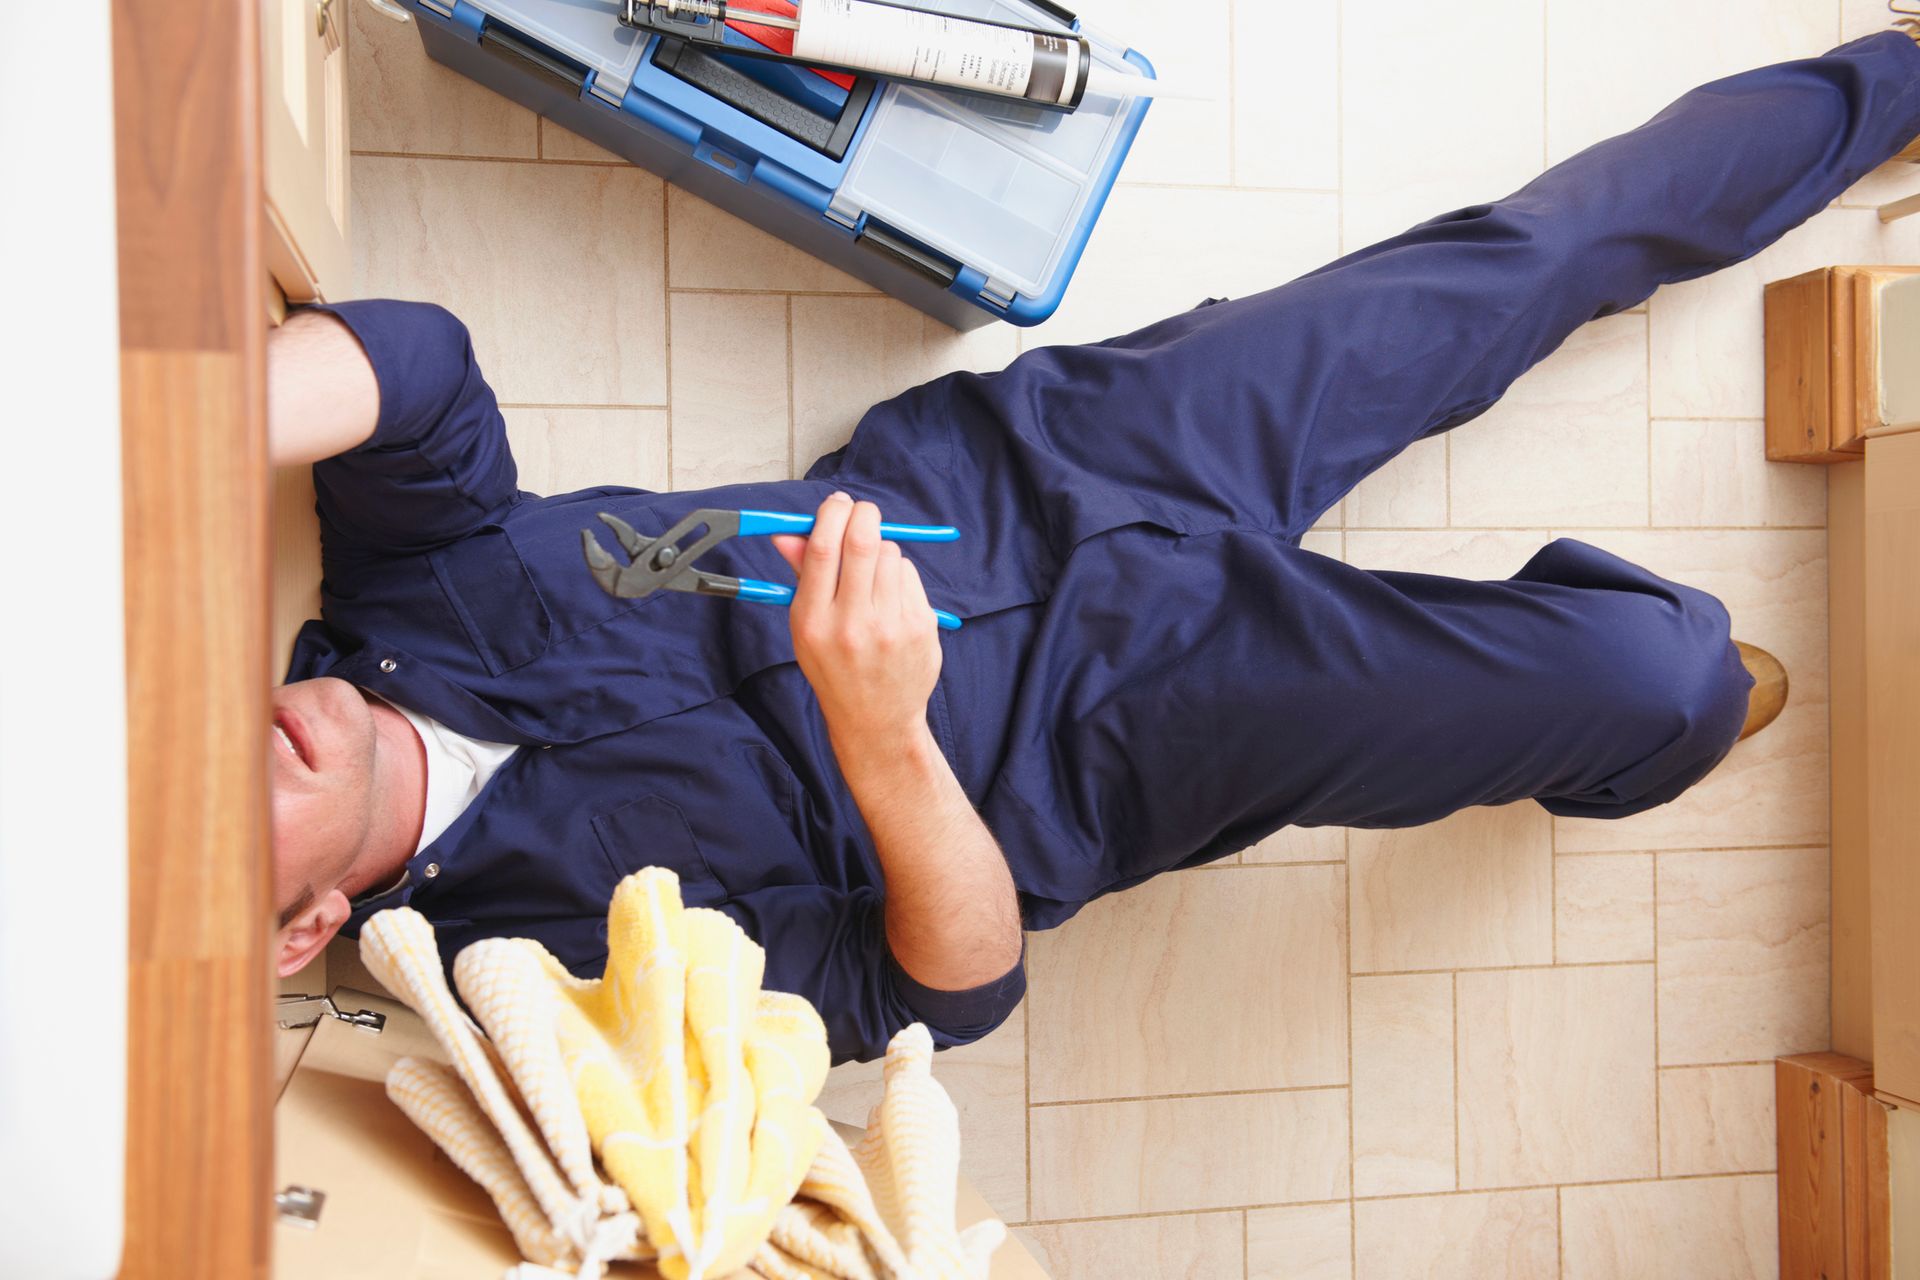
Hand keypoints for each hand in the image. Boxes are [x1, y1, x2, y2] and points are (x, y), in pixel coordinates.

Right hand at [772, 492, 942, 747]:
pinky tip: (890, 598)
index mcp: (814, 622)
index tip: (836, 503)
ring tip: (871, 575)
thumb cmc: (835, 668)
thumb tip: (788, 533)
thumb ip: (801, 577)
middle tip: (860, 512)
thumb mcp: (806, 629)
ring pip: (889, 554)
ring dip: (880, 549)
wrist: (876, 720)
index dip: (830, 515)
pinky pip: (909, 575)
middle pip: (862, 542)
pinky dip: (898, 574)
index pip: (823, 550)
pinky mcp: (921, 626)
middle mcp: (853, 623)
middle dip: (862, 515)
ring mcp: (891, 626)